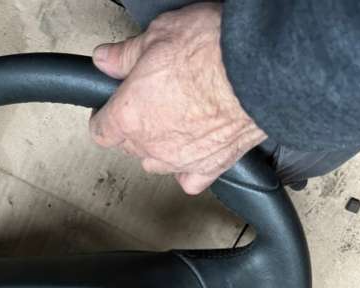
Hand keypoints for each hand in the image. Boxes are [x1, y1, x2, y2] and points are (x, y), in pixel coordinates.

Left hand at [89, 2, 266, 194]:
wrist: (258, 70)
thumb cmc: (212, 50)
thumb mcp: (159, 35)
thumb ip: (126, 54)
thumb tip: (106, 59)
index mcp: (129, 114)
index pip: (101, 130)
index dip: (103, 117)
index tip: (108, 109)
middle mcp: (151, 144)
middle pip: (128, 147)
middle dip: (131, 128)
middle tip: (146, 104)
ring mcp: (180, 160)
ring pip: (155, 164)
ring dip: (157, 148)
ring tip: (170, 125)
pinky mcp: (211, 168)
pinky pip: (191, 180)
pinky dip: (188, 171)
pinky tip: (193, 154)